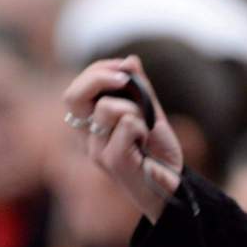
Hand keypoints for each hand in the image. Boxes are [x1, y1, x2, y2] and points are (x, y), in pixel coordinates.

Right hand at [62, 54, 183, 221]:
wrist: (173, 185)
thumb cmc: (157, 151)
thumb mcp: (149, 112)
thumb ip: (139, 88)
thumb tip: (130, 60)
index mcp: (90, 126)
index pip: (75, 90)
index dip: (97, 71)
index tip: (124, 67)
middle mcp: (87, 139)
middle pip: (72, 96)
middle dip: (100, 77)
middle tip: (125, 79)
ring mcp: (97, 152)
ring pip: (106, 108)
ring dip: (135, 107)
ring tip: (145, 125)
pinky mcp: (113, 162)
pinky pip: (126, 124)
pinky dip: (143, 124)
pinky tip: (146, 140)